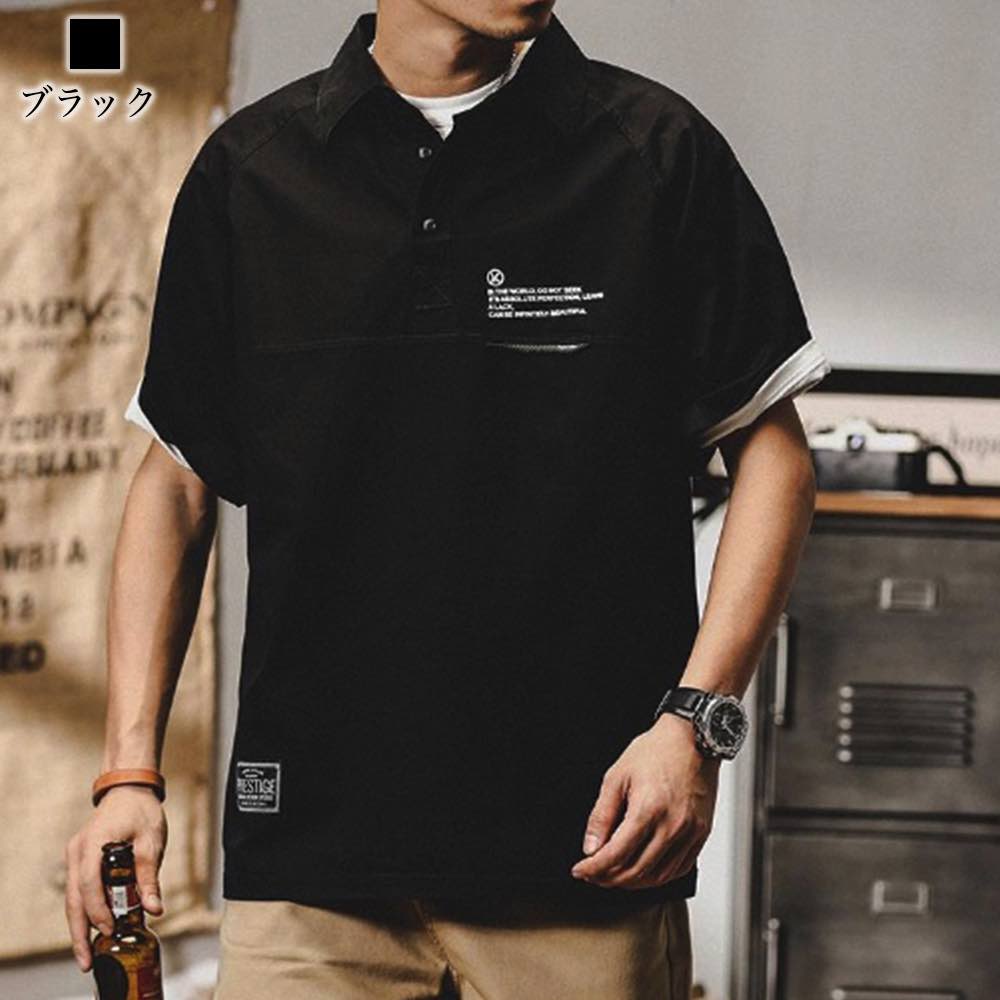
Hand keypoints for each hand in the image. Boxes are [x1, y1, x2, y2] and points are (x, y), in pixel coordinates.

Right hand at [64, 786, 167, 970]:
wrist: (129, 788)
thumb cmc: (142, 811)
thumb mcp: (151, 842)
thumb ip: (150, 876)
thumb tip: (154, 909)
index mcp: (94, 844)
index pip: (89, 885)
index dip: (98, 911)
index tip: (110, 930)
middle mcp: (77, 851)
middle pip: (73, 899)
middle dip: (79, 932)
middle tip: (87, 961)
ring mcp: (75, 854)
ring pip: (72, 897)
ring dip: (80, 925)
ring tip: (87, 954)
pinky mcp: (80, 858)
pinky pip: (79, 888)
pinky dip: (85, 909)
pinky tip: (93, 928)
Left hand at [570, 713, 718, 888]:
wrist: (692, 738)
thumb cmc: (656, 751)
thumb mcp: (617, 776)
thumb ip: (602, 815)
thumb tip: (590, 847)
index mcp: (648, 809)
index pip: (616, 855)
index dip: (593, 868)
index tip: (580, 870)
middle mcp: (672, 826)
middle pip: (636, 871)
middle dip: (608, 879)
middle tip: (593, 874)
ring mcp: (690, 833)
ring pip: (658, 876)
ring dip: (632, 882)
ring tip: (613, 875)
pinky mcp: (701, 834)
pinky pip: (678, 869)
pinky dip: (657, 876)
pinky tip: (642, 871)